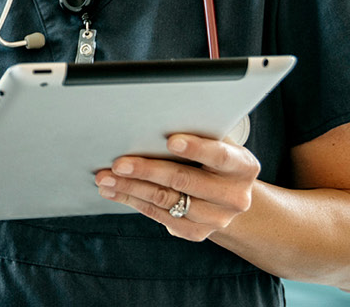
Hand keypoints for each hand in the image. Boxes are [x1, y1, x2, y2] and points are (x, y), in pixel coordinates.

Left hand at [94, 133, 259, 240]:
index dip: (196, 148)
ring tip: (106, 178)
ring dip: (131, 188)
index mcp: (243, 166)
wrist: (228, 197)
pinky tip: (115, 191)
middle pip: (185, 180)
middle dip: (147, 170)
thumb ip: (198, 132)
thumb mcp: (216, 143)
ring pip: (166, 200)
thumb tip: (154, 117)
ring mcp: (216, 218)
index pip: (220, 155)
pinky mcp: (196, 232)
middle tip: (119, 163)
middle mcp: (233, 196)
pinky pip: (159, 215)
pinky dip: (133, 201)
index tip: (170, 140)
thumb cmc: (214, 160)